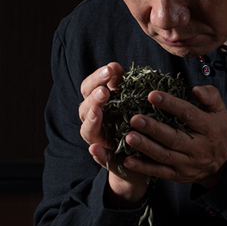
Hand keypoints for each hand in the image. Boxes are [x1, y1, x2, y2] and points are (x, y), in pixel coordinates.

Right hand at [78, 63, 149, 204]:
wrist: (141, 155)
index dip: (97, 77)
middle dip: (94, 97)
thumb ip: (122, 84)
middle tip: (105, 91)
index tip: (111, 68)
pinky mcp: (106, 158)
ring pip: (87, 130)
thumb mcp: (131, 100)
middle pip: (85, 107)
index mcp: (97, 104)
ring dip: (92, 119)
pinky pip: (99, 156)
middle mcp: (93, 121)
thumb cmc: (135, 120)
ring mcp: (97, 140)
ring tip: (98, 111)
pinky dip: (96, 153)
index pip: (89, 87)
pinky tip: (96, 149)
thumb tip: (116, 67)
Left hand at [120, 85, 226, 188]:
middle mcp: (198, 147)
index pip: (188, 114)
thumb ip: (210, 96)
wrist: (224, 164)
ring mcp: (188, 163)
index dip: (171, 105)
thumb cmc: (217, 131)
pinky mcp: (178, 175)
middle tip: (135, 119)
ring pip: (165, 155)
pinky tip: (128, 160)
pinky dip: (143, 168)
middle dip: (153, 129)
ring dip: (146, 147)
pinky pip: (160, 172)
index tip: (153, 95)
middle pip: (174, 138)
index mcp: (208, 128)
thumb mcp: (220, 111)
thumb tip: (195, 89)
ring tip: (129, 137)